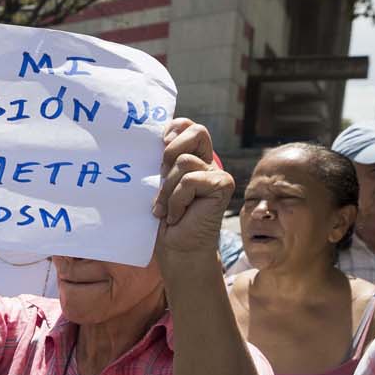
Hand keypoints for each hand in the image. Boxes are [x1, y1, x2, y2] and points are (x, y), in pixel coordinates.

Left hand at [152, 119, 229, 261]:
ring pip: (184, 162)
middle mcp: (207, 162)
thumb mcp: (156, 186)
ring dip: (168, 189)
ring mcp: (217, 173)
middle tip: (159, 175)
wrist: (176, 249)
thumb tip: (153, 141)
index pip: (187, 126)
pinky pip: (190, 180)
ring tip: (166, 209)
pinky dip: (176, 200)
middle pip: (196, 131)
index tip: (159, 143)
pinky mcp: (222, 185)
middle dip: (171, 150)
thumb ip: (159, 164)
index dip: (174, 128)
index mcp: (191, 158)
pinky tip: (176, 216)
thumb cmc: (163, 219)